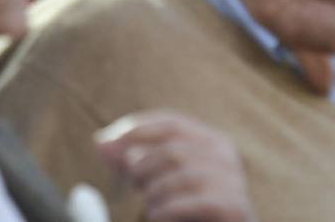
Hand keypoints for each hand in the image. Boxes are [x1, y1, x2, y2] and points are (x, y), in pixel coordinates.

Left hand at [95, 111, 256, 221]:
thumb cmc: (188, 212)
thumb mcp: (158, 181)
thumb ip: (132, 161)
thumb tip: (100, 142)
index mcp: (211, 141)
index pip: (171, 123)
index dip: (136, 129)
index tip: (104, 143)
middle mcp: (226, 156)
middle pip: (173, 149)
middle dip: (143, 167)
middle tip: (133, 185)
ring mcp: (234, 181)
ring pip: (182, 176)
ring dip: (154, 193)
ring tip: (149, 209)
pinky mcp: (234, 207)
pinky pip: (192, 202)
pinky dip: (167, 210)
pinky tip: (156, 217)